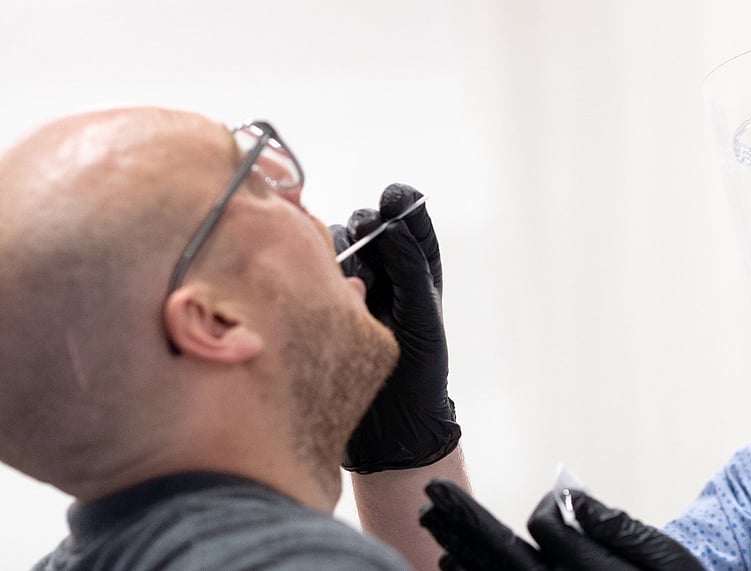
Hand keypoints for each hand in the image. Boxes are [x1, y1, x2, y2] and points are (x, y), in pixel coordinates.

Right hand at [331, 183, 460, 471]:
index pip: (408, 222)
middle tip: (368, 242)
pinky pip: (312, 275)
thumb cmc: (419, 373)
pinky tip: (323, 289)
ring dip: (340, 254)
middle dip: (365, 229)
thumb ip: (409, 268)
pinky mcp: (321, 306)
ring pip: (334, 248)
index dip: (399, 205)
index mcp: (416, 272)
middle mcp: (383, 275)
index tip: (393, 198)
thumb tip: (393, 226)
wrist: (390, 428)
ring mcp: (350, 289)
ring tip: (354, 282)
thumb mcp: (422, 316)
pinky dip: (315, 273)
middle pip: (364, 229)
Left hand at [419, 480, 704, 570]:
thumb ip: (617, 529)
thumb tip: (572, 499)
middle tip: (434, 490)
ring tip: (432, 518)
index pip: (549, 527)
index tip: (561, 499)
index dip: (552, 505)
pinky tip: (450, 561)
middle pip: (502, 555)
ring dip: (459, 546)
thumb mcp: (664, 557)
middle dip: (467, 520)